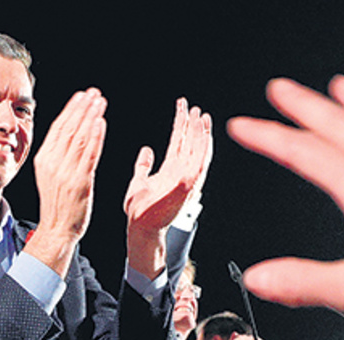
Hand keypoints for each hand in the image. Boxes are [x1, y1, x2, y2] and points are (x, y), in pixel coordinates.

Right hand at [25, 88, 107, 275]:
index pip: (58, 128)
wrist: (57, 230)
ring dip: (91, 117)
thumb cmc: (58, 204)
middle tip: (94, 93)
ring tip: (100, 102)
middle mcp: (53, 163)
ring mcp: (66, 173)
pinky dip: (95, 137)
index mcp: (44, 159)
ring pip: (79, 138)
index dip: (71, 109)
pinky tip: (101, 124)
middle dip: (82, 108)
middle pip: (69, 128)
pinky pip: (88, 155)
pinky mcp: (79, 183)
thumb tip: (70, 133)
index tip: (82, 95)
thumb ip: (58, 155)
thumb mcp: (51, 174)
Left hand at [125, 98, 211, 277]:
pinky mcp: (187, 186)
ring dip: (201, 133)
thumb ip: (143, 165)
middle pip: (190, 144)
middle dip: (194, 125)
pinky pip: (199, 164)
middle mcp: (182, 174)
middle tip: (196, 107)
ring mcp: (186, 180)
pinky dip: (203, 149)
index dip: (182, 125)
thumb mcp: (138, 181)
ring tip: (202, 115)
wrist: (140, 227)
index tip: (184, 109)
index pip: (180, 143)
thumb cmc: (140, 211)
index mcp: (171, 172)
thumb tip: (146, 150)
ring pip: (198, 151)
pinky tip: (204, 135)